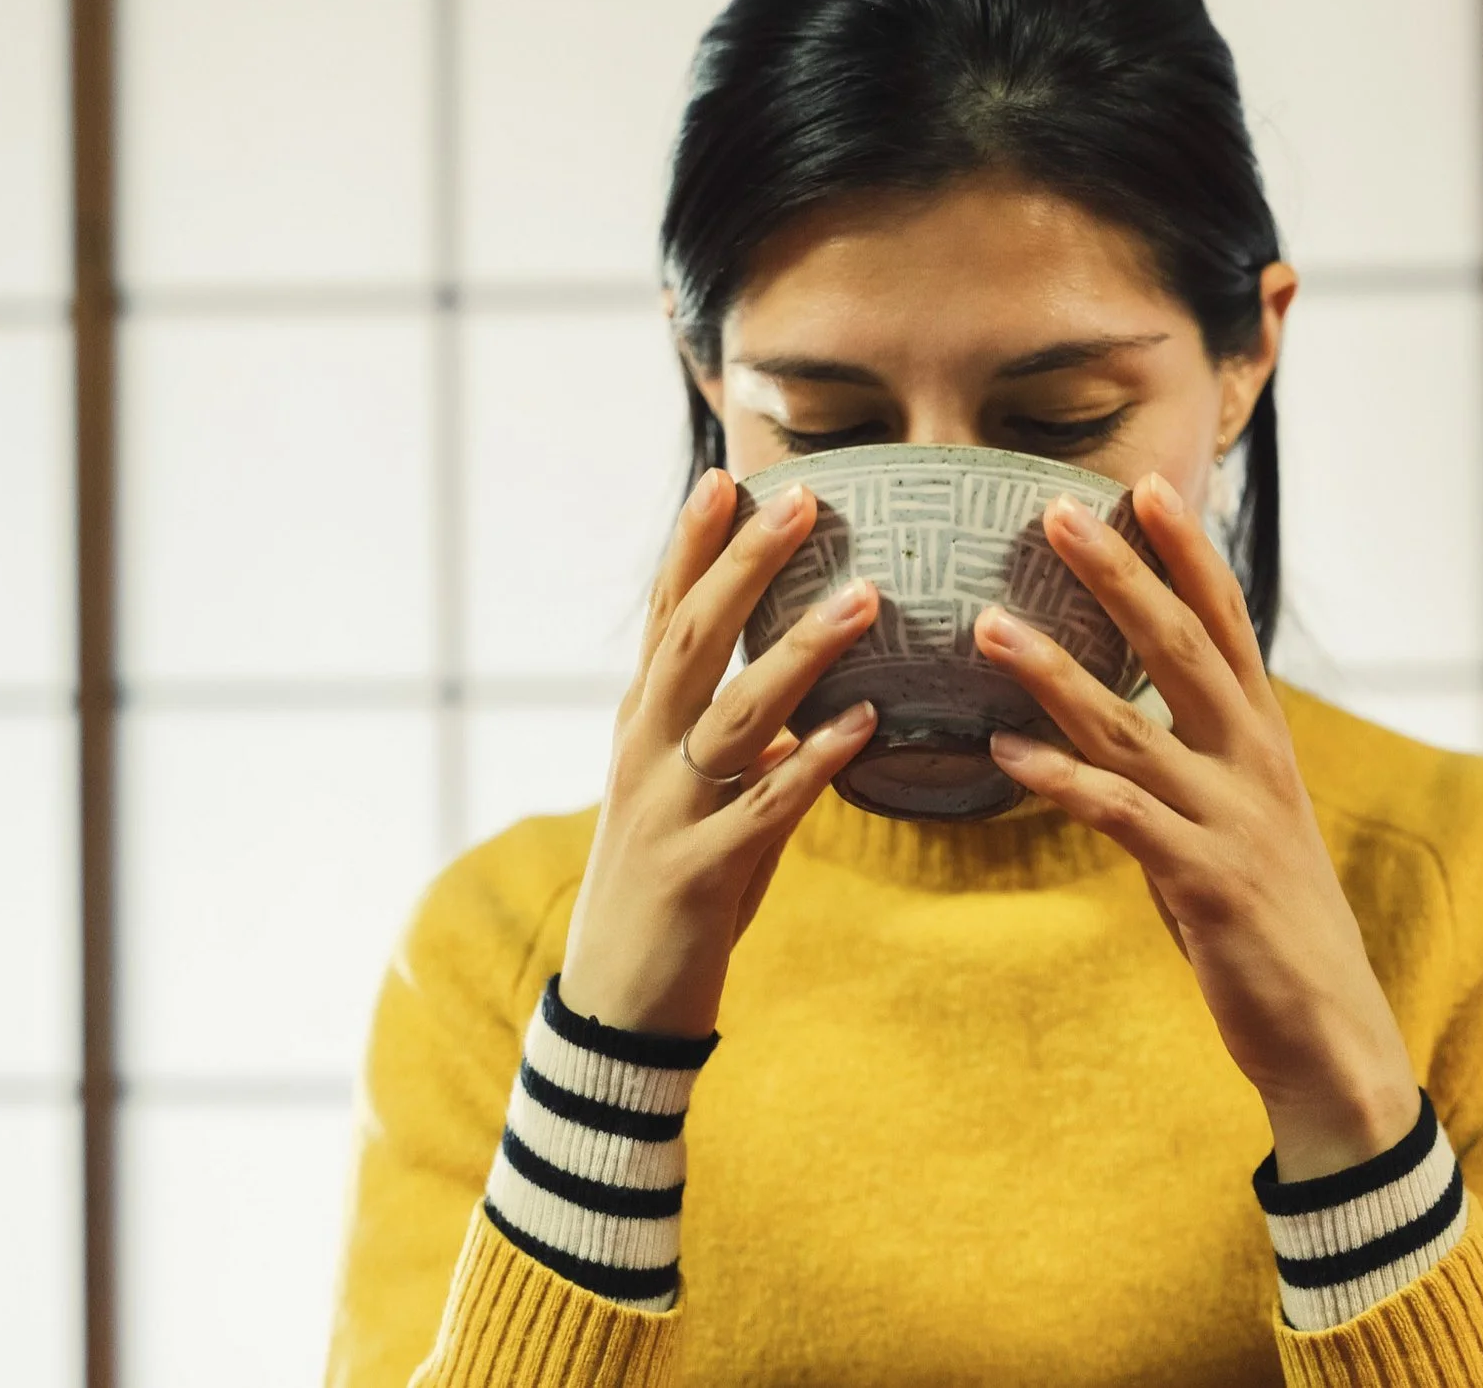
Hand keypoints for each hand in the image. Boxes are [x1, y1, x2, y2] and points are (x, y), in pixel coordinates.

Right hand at [560, 467, 881, 1035]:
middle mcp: (645, 754)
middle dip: (745, 566)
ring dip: (802, 651)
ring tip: (865, 598)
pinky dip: (815, 760)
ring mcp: (668, 811)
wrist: (618, 1006)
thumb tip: (808, 688)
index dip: (692, 547)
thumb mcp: (694, 797)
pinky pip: (767, 806)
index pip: (667, 619)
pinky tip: (864, 722)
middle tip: (801, 501)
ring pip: (736, 714)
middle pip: (694, 640)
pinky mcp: (700, 872)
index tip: (727, 477)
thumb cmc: (671, 889)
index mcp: (643, 727)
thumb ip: (740, 739)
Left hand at [972, 475, 1421, 1180]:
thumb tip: (1124, 716)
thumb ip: (1191, 765)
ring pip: (1135, 726)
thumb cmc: (1271, 927)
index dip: (1187, 553)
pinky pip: (1121, 816)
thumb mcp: (1238, 827)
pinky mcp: (1207, 883)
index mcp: (1265, 744)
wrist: (1332, 1041)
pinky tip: (1002, 751)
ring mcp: (1234, 822)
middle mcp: (1257, 766)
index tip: (1144, 483)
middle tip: (1056, 508)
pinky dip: (1061, 778)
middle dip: (1121, 574)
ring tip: (988, 624)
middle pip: (1184, 648)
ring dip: (1057, 670)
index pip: (1226, 624)